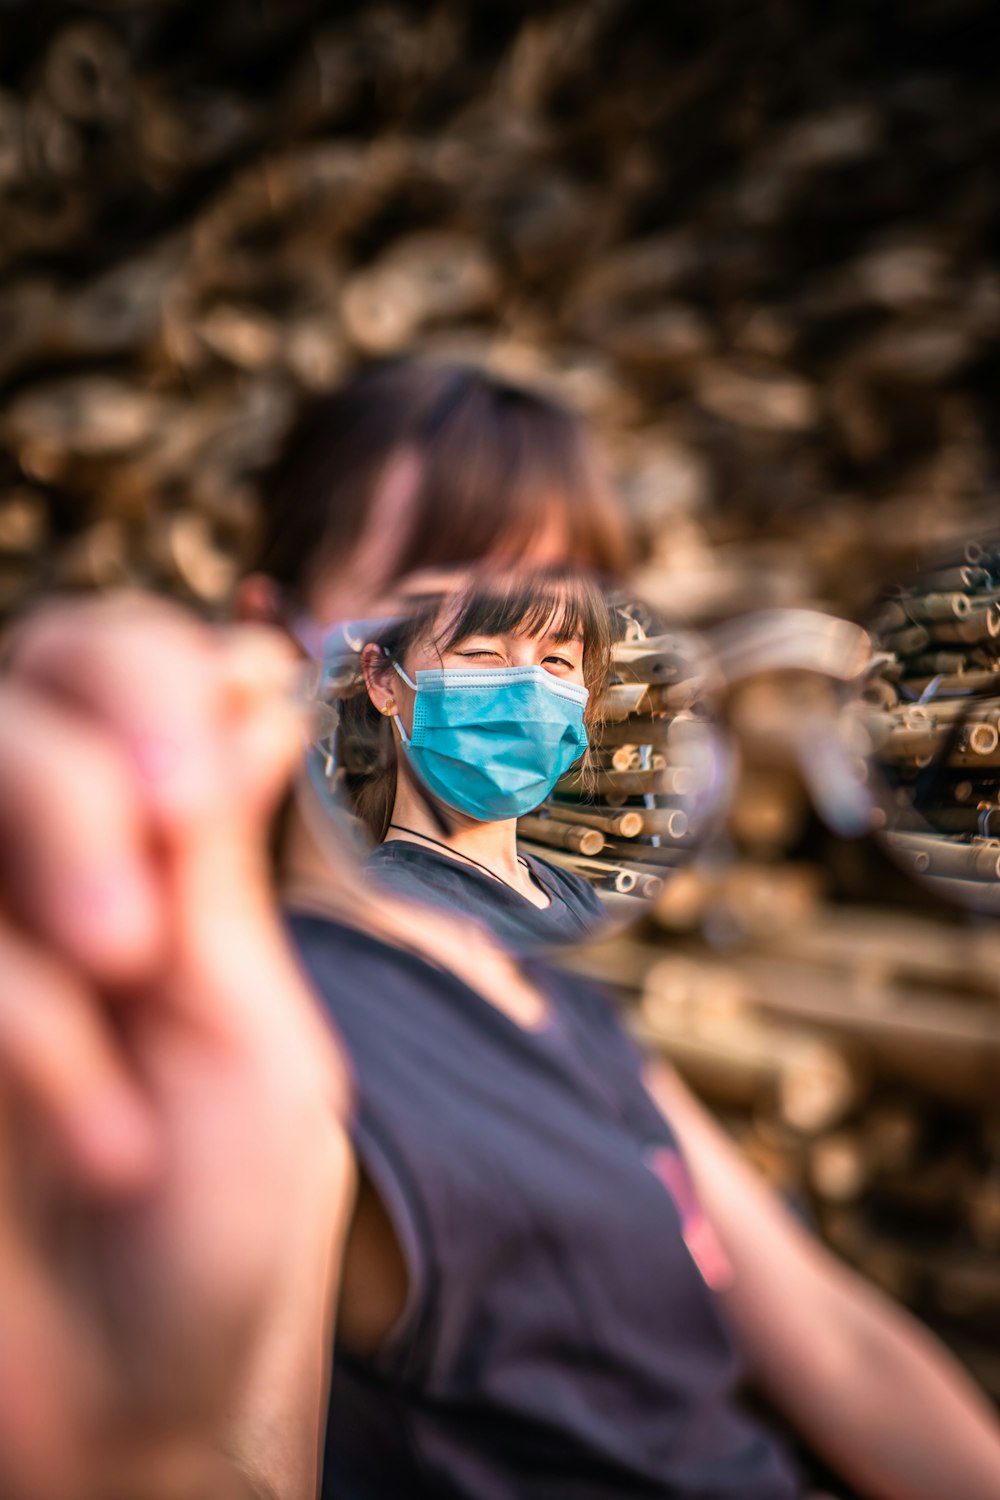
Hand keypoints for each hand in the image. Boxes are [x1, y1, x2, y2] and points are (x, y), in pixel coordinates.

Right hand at [0, 595, 354, 1499]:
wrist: (141, 1407)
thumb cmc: (219, 1223)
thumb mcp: (245, 1024)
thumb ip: (215, 861)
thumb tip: (255, 680)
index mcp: (142, 857)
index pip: (110, 666)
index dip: (144, 671)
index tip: (212, 749)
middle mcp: (33, 876)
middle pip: (13, 697)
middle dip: (77, 767)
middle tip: (160, 853)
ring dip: (46, 895)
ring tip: (132, 991)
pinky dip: (25, 1027)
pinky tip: (101, 1141)